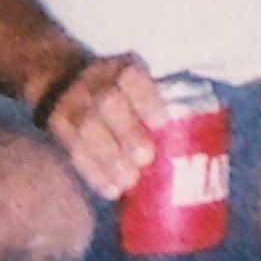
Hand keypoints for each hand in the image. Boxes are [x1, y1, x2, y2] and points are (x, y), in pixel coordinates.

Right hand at [38, 53, 165, 199]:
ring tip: (127, 182)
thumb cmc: (123, 91)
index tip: (160, 122)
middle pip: (108, 105)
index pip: (132, 79)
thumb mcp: (140, 83)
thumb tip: (202, 142)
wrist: (64, 77)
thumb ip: (164, 104)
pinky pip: (74, 150)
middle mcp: (96, 84)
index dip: (145, 100)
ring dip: (109, 159)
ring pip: (88, 130)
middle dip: (127, 133)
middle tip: (144, 158)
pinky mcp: (59, 126)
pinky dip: (92, 172)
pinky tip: (109, 190)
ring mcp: (74, 104)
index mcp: (123, 70)